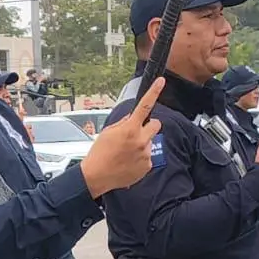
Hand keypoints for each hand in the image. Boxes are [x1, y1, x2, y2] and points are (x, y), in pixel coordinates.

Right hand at [79, 78, 162, 197]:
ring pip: (149, 141)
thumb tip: (131, 118)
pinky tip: (128, 162)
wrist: (97, 176)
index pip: (145, 106)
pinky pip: (148, 157)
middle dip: (148, 126)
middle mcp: (141, 140)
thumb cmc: (99, 153)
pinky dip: (140, 158)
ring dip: (142, 144)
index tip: (161, 81)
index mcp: (129, 128)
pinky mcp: (147, 166)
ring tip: (126, 153)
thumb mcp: (108, 132)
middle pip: (156, 124)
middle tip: (136, 133)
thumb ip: (123, 123)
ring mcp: (145, 154)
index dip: (154, 92)